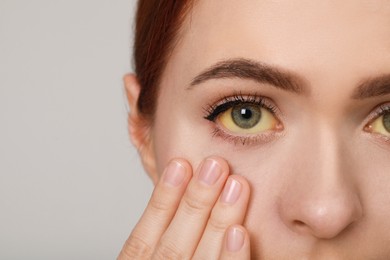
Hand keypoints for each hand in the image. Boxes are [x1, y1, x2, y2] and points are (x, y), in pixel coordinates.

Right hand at [118, 156, 250, 258]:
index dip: (161, 199)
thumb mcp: (154, 256)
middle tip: (215, 165)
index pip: (142, 239)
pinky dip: (231, 259)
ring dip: (217, 221)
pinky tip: (240, 232)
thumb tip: (179, 184)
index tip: (179, 163)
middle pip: (172, 246)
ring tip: (235, 185)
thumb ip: (165, 235)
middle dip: (194, 202)